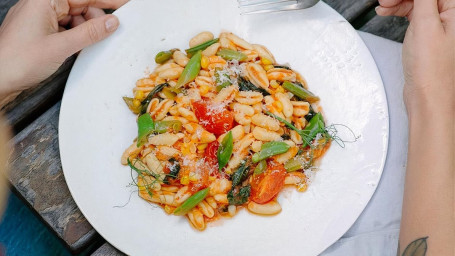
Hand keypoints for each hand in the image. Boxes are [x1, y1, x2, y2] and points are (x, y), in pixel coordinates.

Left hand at [0, 0, 127, 103]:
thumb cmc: (18, 61)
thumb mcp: (61, 47)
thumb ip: (90, 32)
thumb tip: (112, 22)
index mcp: (44, 0)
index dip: (108, 1)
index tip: (127, 4)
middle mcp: (41, 4)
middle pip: (80, 4)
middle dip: (95, 18)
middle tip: (107, 33)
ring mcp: (39, 16)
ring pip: (74, 16)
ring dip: (85, 28)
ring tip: (90, 44)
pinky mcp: (39, 29)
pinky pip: (65, 26)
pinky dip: (75, 35)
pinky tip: (80, 46)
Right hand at [376, 0, 454, 116]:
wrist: (428, 97)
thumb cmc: (431, 70)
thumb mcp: (425, 24)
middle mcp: (453, 17)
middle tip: (384, 2)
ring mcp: (441, 25)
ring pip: (418, 3)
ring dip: (399, 2)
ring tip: (383, 8)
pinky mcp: (429, 34)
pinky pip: (415, 14)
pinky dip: (401, 12)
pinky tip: (389, 13)